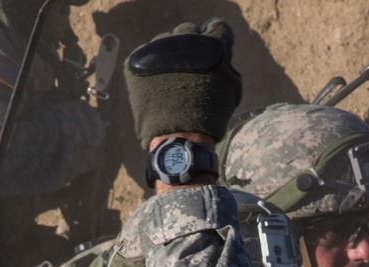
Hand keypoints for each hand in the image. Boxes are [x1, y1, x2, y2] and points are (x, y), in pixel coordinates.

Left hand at [123, 18, 242, 148]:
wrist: (181, 137)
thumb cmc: (212, 116)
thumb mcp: (231, 88)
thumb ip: (226, 63)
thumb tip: (218, 54)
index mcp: (211, 43)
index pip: (216, 27)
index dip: (216, 40)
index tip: (213, 54)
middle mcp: (183, 40)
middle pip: (187, 30)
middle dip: (191, 44)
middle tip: (192, 67)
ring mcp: (157, 49)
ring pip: (165, 41)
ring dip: (171, 54)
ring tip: (172, 79)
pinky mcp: (137, 62)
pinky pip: (145, 55)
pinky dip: (152, 66)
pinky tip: (158, 84)